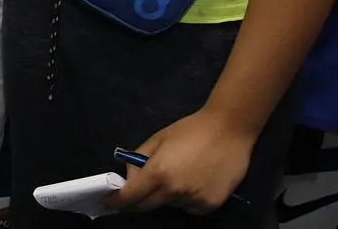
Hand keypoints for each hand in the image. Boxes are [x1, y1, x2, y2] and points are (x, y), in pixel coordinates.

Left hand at [103, 108, 254, 214]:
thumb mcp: (158, 138)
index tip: (109, 202)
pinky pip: (189, 207)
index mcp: (158, 173)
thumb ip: (140, 158)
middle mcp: (174, 191)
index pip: (130, 197)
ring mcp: (193, 201)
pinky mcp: (210, 206)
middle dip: (136, 202)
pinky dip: (185, 199)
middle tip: (135, 193)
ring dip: (166, 196)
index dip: (116, 201)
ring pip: (170, 205)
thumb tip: (129, 177)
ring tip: (179, 173)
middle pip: (146, 207)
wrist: (228, 129)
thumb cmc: (190, 129)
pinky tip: (195, 180)